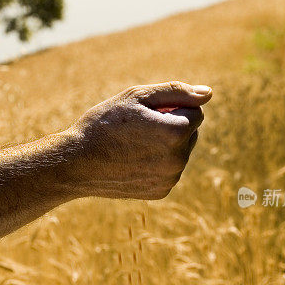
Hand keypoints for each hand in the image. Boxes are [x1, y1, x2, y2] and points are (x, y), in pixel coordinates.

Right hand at [70, 81, 211, 198]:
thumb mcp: (137, 96)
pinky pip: (169, 170)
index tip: (147, 113)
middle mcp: (178, 159)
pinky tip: (133, 160)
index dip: (172, 107)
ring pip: (181, 152)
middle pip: (191, 132)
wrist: (76, 163)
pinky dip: (157, 163)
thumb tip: (208, 94)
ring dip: (165, 144)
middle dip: (172, 125)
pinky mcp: (160, 192)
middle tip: (139, 127)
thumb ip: (177, 92)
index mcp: (176, 132)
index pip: (196, 111)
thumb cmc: (104, 123)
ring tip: (134, 144)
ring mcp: (170, 179)